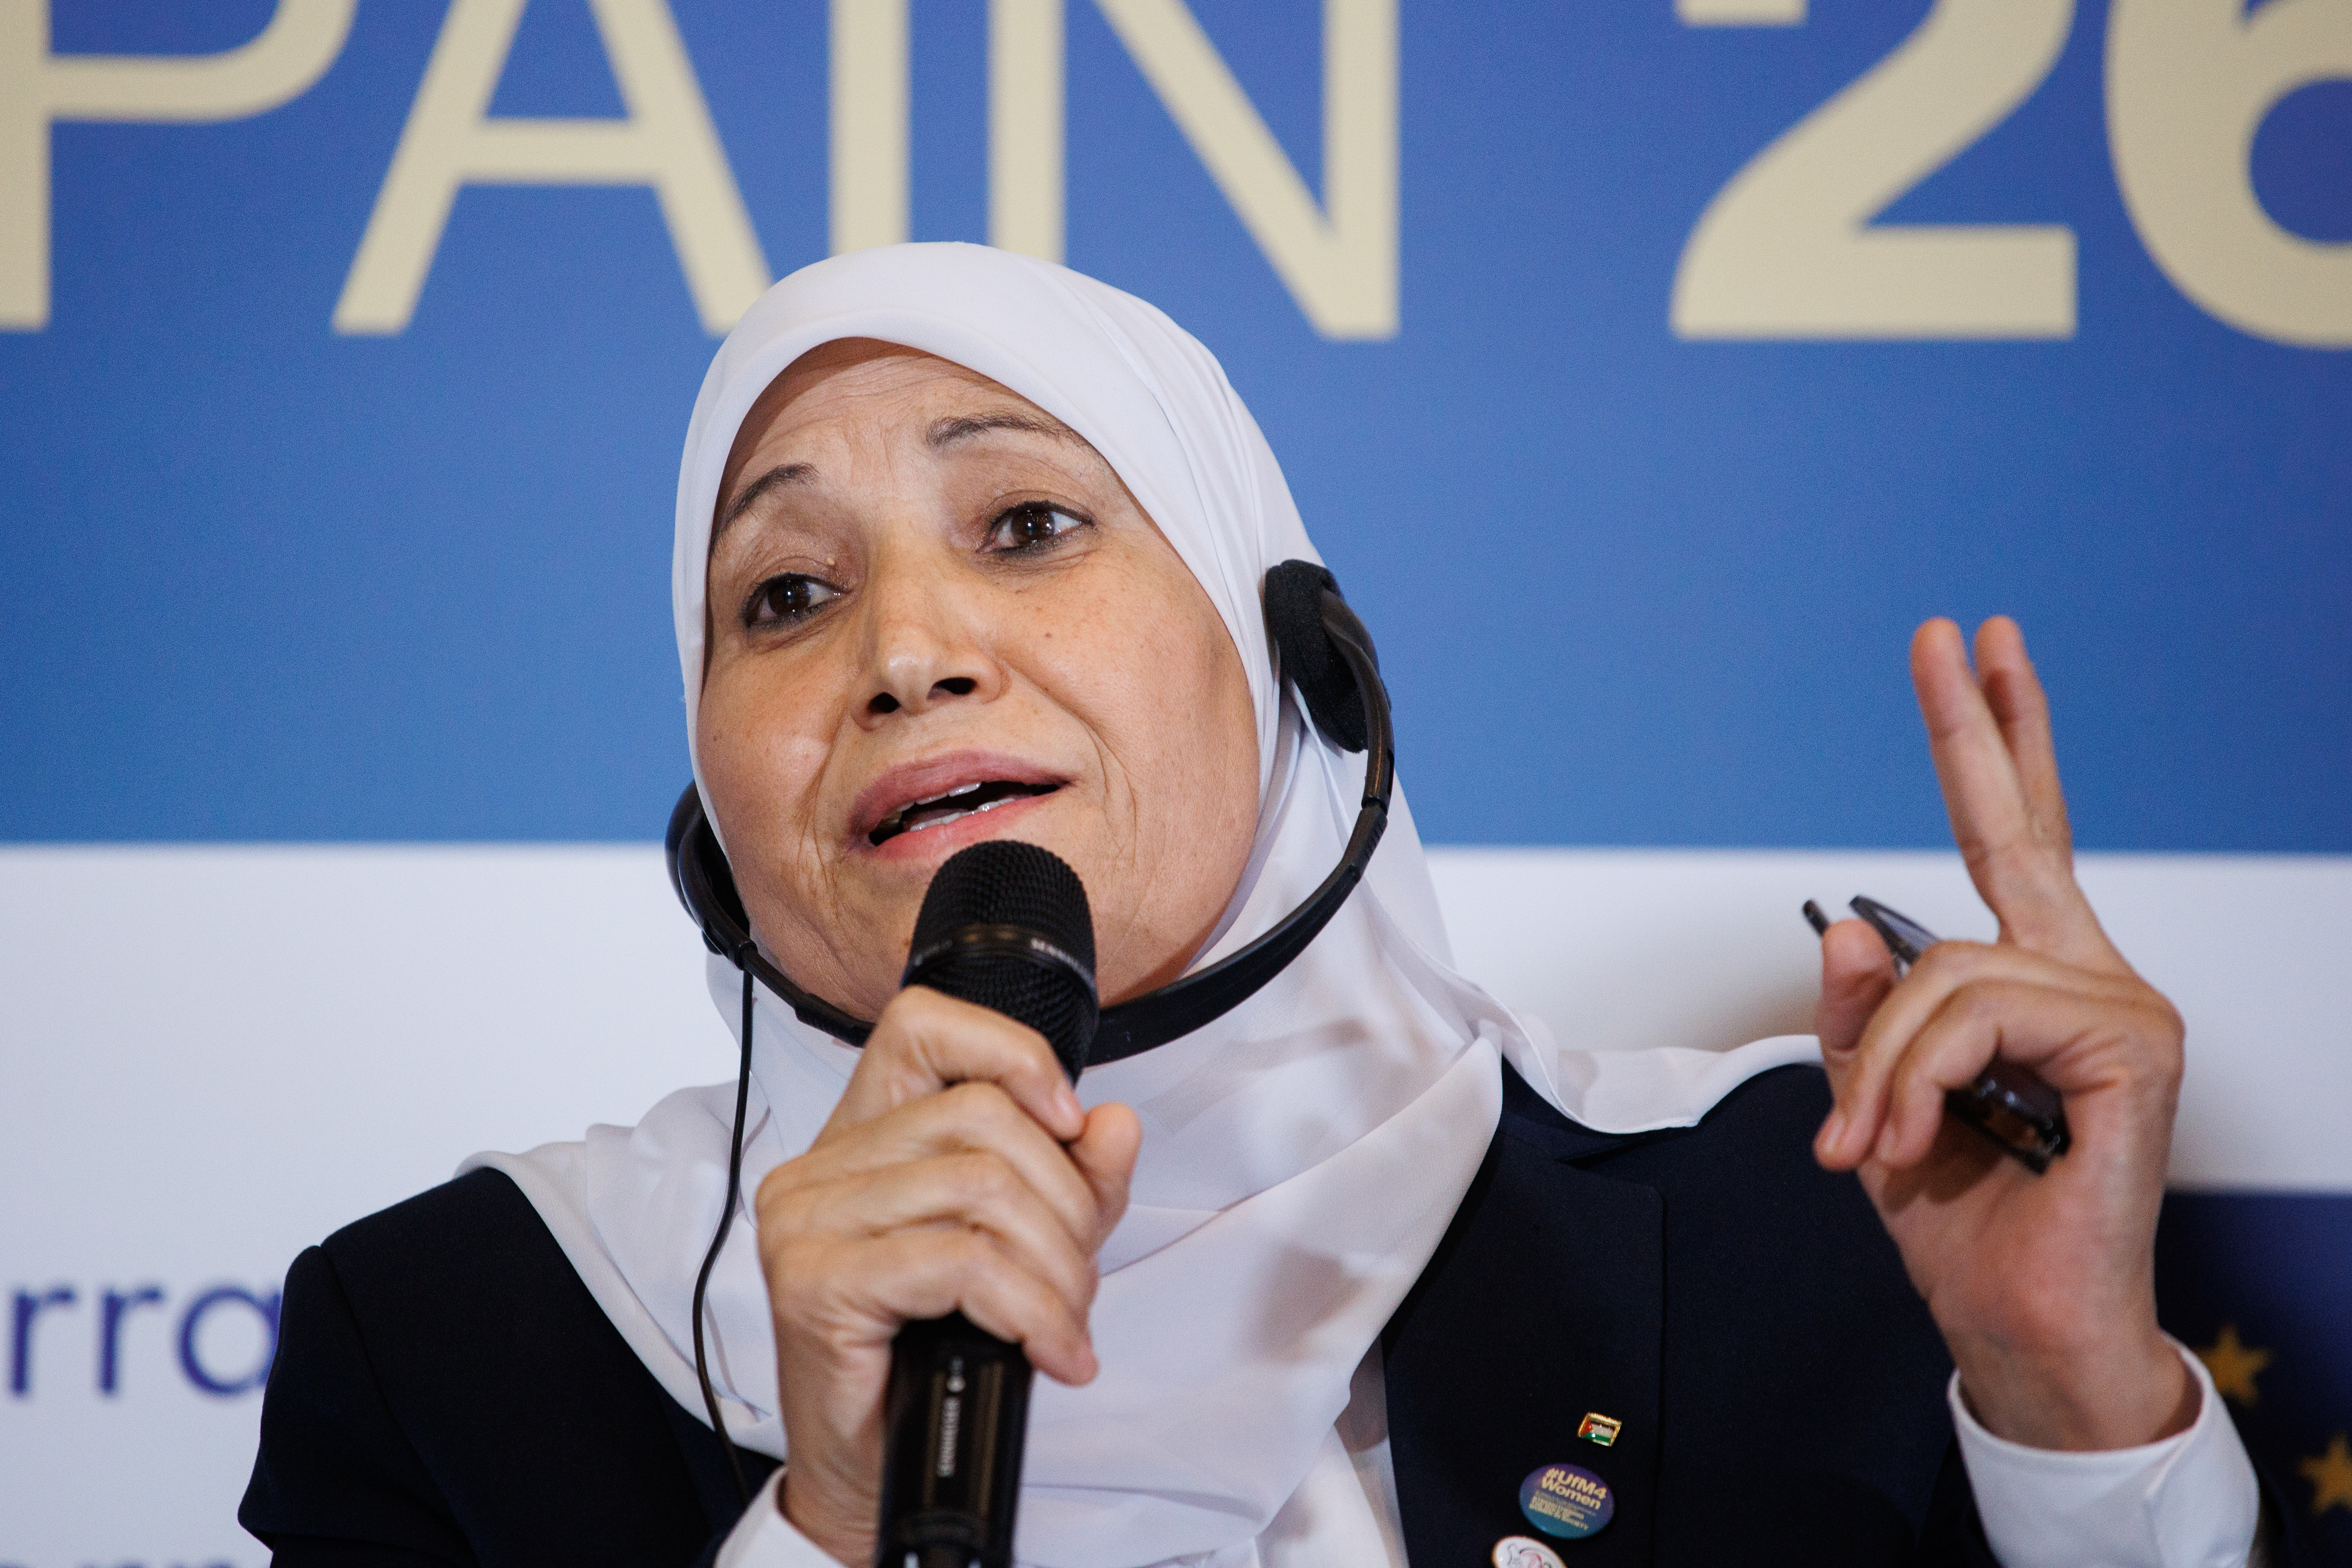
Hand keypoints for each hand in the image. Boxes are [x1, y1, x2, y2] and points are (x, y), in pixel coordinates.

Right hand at [753, 986, 1139, 1563]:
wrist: (875, 1469)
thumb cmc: (931, 1356)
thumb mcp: (1025, 1248)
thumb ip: (1073, 1180)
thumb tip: (1113, 1124)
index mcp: (862, 1135)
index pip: (923, 1025)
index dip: (1010, 1053)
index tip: (1067, 1123)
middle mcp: (821, 1166)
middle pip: (981, 1118)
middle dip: (1064, 1202)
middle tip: (1077, 1280)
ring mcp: (808, 1220)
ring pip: (980, 1187)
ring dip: (1054, 1267)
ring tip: (1063, 1323)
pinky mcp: (815, 1281)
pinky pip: (957, 1261)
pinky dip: (1027, 1308)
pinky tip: (1048, 1351)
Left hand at [1812, 617, 2196, 1451]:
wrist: (2016, 1322)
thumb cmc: (1960, 1219)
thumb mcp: (1869, 1099)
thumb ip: (1857, 1012)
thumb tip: (1844, 923)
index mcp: (2026, 983)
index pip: (2010, 840)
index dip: (1991, 746)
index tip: (1969, 651)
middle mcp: (2081, 977)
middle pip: (2025, 829)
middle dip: (1979, 728)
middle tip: (1948, 633)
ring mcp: (2116, 1006)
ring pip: (1945, 972)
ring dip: (1880, 1066)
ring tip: (1869, 1143)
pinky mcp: (2131, 1047)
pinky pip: (1976, 1014)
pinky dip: (1915, 1080)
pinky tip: (1910, 1139)